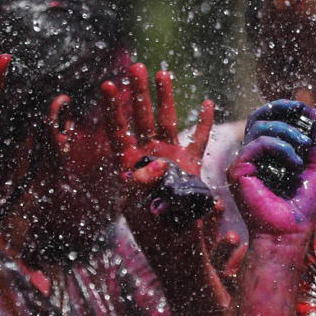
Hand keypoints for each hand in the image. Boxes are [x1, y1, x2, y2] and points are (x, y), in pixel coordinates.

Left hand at [102, 65, 215, 223]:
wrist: (174, 249)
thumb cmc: (150, 230)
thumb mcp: (136, 207)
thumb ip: (142, 183)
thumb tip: (159, 163)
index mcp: (129, 166)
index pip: (118, 130)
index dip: (113, 109)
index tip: (108, 84)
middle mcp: (148, 157)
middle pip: (142, 117)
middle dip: (139, 92)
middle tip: (136, 66)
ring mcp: (170, 159)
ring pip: (167, 122)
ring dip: (165, 98)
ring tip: (163, 74)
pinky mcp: (190, 167)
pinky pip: (198, 141)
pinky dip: (203, 123)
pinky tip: (206, 103)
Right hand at [228, 100, 315, 251]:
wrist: (290, 233)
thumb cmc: (302, 206)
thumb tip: (314, 111)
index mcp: (268, 155)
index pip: (269, 121)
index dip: (284, 109)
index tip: (304, 107)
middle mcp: (252, 157)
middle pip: (257, 117)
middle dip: (279, 108)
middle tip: (300, 109)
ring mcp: (243, 163)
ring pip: (259, 127)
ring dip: (287, 131)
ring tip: (305, 146)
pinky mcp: (238, 171)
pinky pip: (257, 144)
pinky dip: (280, 146)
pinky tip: (295, 162)